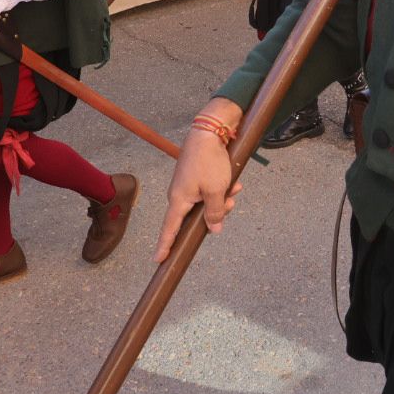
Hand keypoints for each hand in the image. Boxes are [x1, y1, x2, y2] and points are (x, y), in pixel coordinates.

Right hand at [155, 101, 244, 261]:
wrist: (209, 132)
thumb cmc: (209, 161)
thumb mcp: (216, 190)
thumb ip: (214, 212)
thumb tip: (214, 229)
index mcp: (179, 200)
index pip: (170, 229)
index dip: (165, 245)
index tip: (159, 260)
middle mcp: (180, 195)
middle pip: (196, 217)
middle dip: (216, 213)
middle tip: (230, 201)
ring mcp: (188, 186)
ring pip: (206, 204)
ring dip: (223, 199)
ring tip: (235, 188)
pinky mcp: (196, 178)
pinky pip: (209, 192)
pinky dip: (222, 189)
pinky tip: (234, 182)